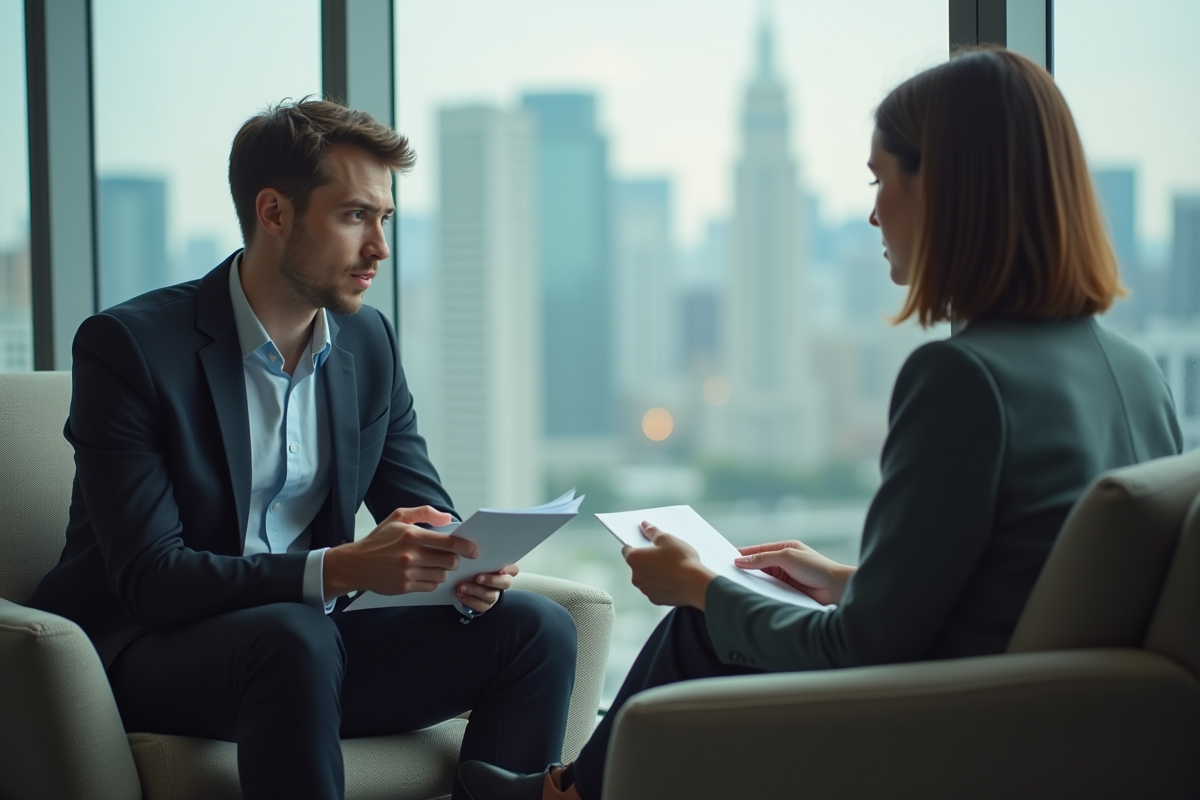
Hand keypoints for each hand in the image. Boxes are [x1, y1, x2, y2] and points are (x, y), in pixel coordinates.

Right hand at [323, 506, 475, 597]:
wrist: (356, 564)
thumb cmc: (379, 539)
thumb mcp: (398, 517)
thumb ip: (425, 513)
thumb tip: (448, 519)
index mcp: (411, 535)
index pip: (447, 542)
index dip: (465, 547)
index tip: (473, 550)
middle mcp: (410, 555)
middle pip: (448, 561)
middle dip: (454, 560)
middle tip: (452, 557)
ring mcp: (407, 573)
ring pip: (441, 575)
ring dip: (443, 571)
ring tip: (436, 565)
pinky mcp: (404, 587)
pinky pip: (430, 586)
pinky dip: (433, 581)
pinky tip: (426, 574)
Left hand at [456, 563, 519, 613]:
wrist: (468, 582)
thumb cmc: (476, 567)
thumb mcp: (480, 560)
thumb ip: (482, 557)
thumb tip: (473, 548)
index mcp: (504, 570)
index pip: (513, 569)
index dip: (508, 569)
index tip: (500, 569)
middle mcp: (502, 582)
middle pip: (504, 583)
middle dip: (491, 580)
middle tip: (478, 578)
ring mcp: (494, 594)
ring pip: (490, 595)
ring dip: (475, 591)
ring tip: (462, 587)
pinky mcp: (485, 604)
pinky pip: (480, 605)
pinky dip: (469, 600)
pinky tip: (460, 594)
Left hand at [622, 521, 715, 608]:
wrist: (695, 584)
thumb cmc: (681, 560)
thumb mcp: (667, 539)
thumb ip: (652, 532)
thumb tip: (645, 527)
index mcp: (634, 559)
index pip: (627, 549)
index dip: (636, 544)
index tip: (645, 543)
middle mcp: (636, 576)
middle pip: (637, 564)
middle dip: (647, 559)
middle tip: (662, 554)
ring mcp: (645, 589)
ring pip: (646, 577)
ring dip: (653, 572)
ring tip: (670, 567)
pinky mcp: (655, 599)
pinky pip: (655, 588)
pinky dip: (660, 583)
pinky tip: (673, 578)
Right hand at [734, 540, 854, 605]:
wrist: (837, 590)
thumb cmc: (817, 568)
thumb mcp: (787, 557)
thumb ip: (763, 558)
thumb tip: (741, 560)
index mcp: (784, 548)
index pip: (758, 550)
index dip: (743, 554)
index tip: (727, 560)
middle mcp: (784, 563)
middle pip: (758, 565)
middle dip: (745, 569)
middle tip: (727, 574)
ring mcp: (785, 578)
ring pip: (762, 580)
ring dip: (752, 583)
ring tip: (736, 586)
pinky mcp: (786, 593)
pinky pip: (769, 592)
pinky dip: (761, 593)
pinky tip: (752, 596)